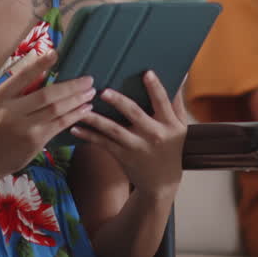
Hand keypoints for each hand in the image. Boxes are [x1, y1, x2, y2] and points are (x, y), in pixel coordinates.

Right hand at [0, 50, 95, 178]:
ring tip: (90, 92)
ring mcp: (25, 127)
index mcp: (1, 97)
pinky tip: (85, 109)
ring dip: (77, 100)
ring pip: (57, 110)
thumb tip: (46, 70)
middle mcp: (12, 111)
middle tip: (88, 79)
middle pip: (47, 94)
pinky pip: (60, 124)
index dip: (40, 64)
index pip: (23, 76)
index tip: (55, 53)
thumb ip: (20, 88)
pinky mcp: (36, 140)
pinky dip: (74, 115)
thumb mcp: (1, 103)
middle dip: (71, 86)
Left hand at [71, 71, 187, 196]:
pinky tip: (75, 127)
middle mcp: (154, 135)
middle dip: (119, 102)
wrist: (162, 183)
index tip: (147, 73)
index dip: (155, 88)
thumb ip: (177, 102)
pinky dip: (88, 136)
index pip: (163, 102)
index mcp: (170, 124)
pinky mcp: (123, 156)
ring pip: (114, 130)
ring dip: (96, 119)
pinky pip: (103, 143)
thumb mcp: (180, 126)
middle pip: (135, 114)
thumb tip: (181, 75)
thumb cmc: (171, 148)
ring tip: (81, 108)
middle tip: (104, 91)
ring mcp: (137, 147)